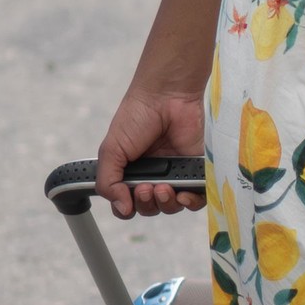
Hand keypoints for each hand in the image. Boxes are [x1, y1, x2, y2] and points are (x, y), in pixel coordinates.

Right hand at [96, 82, 206, 219]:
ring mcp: (174, 173)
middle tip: (147, 187)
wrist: (167, 96)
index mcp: (129, 172)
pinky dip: (191, 202)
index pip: (125, 203)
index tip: (127, 199)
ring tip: (164, 187)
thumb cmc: (137, 116)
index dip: (126, 207)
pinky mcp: (195, 170)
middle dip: (147, 204)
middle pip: (150, 208)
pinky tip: (183, 194)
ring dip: (166, 203)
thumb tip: (121, 208)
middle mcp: (152, 175)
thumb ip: (108, 182)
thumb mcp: (111, 150)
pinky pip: (196, 198)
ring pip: (172, 206)